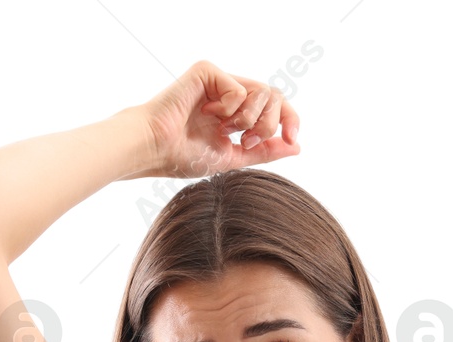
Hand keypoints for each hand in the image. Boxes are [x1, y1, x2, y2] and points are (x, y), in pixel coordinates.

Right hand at [137, 59, 300, 179]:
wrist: (156, 149)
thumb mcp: (233, 157)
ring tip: (224, 129)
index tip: (293, 140)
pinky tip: (206, 114)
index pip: (276, 106)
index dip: (290, 120)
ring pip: (262, 91)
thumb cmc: (183, 155)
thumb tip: (296, 146)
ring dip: (249, 119)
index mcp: (236, 111)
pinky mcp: (207, 71)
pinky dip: (229, 108)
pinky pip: (239, 89)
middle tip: (245, 140)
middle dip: (268, 124)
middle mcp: (229, 92)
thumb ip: (265, 151)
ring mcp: (219, 80)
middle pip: (275, 96)